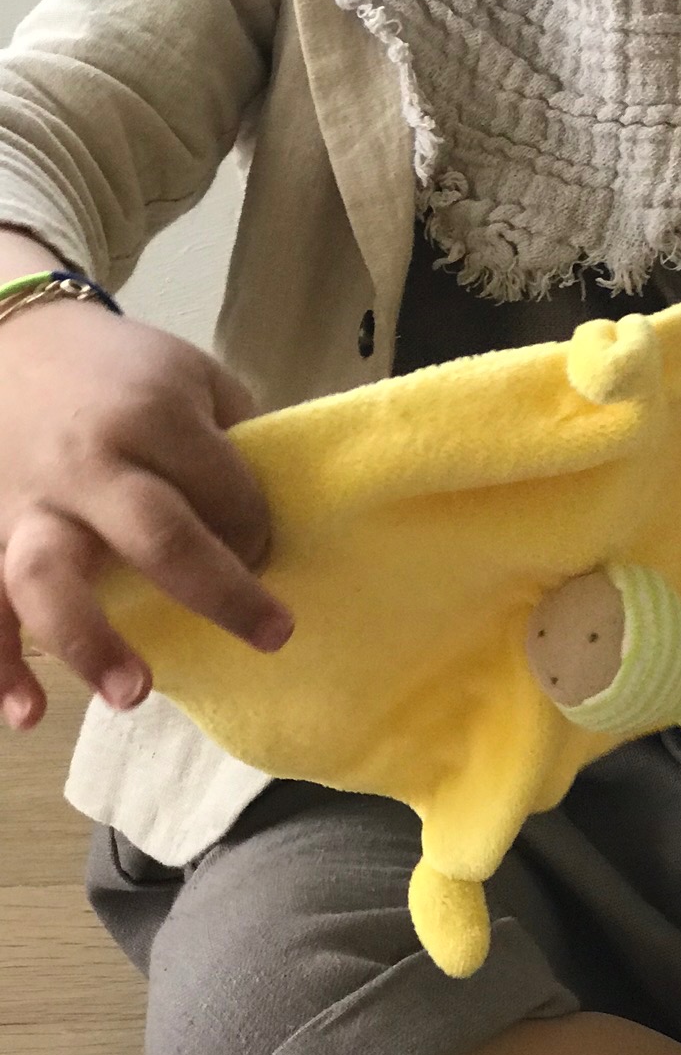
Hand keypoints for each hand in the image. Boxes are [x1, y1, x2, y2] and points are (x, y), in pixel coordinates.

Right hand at [0, 298, 290, 732]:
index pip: (226, 490)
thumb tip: (279, 514)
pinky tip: (27, 714)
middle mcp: (88, 462)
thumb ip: (234, 439)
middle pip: (156, 535)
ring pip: (48, 579)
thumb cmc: (120, 370)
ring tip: (138, 693)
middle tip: (275, 635)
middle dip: (221, 592)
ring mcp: (28, 504)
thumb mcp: (191, 377)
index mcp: (151, 415)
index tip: (271, 553)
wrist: (11, 341)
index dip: (260, 530)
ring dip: (92, 642)